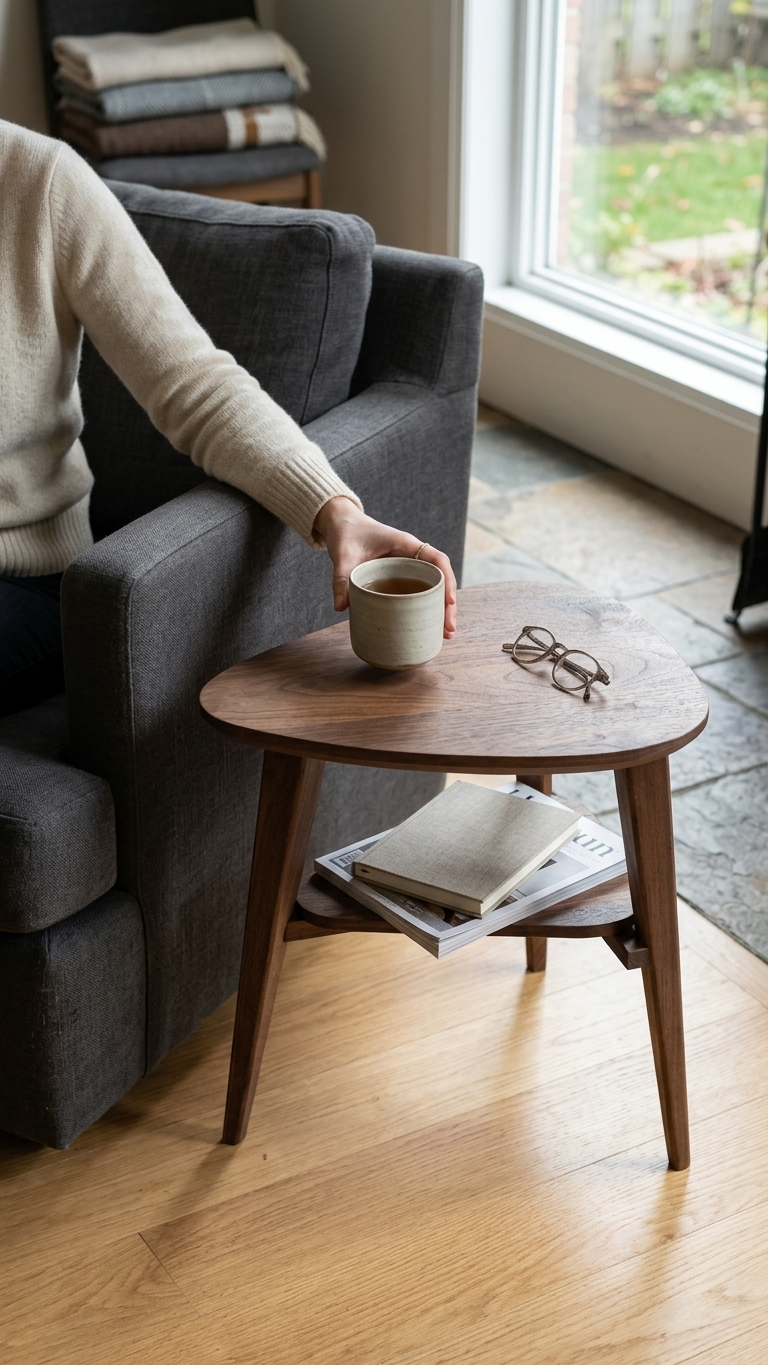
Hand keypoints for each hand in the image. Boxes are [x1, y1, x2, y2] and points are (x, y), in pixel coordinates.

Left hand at [314, 497, 456, 638]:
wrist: (342, 524)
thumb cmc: (346, 534)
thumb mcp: (343, 556)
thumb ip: (341, 578)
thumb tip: (340, 608)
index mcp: (405, 544)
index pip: (437, 559)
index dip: (447, 579)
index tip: (449, 601)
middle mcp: (411, 555)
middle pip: (440, 578)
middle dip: (448, 604)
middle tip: (448, 630)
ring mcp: (407, 566)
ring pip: (432, 587)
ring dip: (440, 608)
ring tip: (444, 634)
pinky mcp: (398, 576)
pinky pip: (417, 590)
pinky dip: (425, 607)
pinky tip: (427, 626)